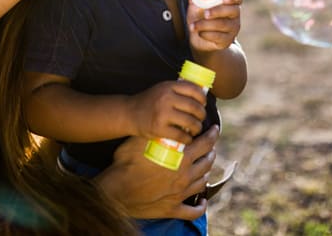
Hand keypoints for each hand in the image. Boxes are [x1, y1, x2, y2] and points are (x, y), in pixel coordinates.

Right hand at [95, 125, 218, 219]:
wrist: (116, 190)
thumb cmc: (126, 163)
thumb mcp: (141, 140)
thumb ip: (158, 132)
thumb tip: (168, 122)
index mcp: (181, 157)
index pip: (205, 142)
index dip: (212, 134)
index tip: (215, 129)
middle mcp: (185, 175)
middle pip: (207, 161)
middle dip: (210, 151)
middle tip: (209, 145)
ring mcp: (181, 194)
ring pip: (203, 182)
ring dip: (205, 173)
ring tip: (204, 167)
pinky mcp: (173, 209)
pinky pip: (194, 211)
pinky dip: (201, 206)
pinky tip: (202, 201)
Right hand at [128, 80, 206, 143]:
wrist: (130, 113)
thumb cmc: (150, 101)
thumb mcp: (162, 89)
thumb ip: (178, 90)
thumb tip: (202, 94)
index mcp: (168, 87)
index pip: (194, 90)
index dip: (203, 98)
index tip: (203, 104)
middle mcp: (166, 99)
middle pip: (195, 107)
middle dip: (202, 115)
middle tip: (200, 118)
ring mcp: (162, 114)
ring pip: (191, 122)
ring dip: (197, 128)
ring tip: (195, 129)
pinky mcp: (159, 129)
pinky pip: (181, 135)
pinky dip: (188, 139)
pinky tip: (187, 138)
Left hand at [186, 0, 242, 52]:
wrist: (199, 39)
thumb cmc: (200, 17)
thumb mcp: (196, 4)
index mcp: (229, 2)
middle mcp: (234, 15)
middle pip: (232, 10)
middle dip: (217, 11)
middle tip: (205, 13)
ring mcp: (233, 28)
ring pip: (222, 24)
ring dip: (205, 24)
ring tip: (192, 26)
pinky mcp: (227, 41)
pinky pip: (218, 37)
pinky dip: (205, 34)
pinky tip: (199, 33)